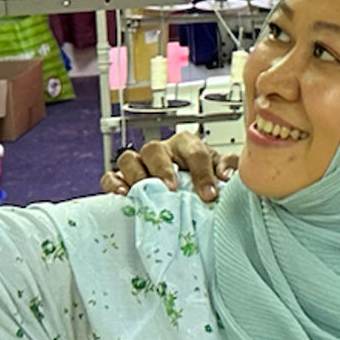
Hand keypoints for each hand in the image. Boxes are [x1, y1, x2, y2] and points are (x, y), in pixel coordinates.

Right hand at [101, 134, 238, 203]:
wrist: (190, 192)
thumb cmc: (203, 178)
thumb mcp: (221, 171)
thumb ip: (228, 168)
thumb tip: (225, 175)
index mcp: (187, 145)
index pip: (194, 151)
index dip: (202, 173)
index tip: (209, 195)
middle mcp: (161, 151)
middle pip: (154, 149)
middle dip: (163, 168)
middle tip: (172, 189)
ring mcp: (141, 164)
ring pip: (129, 159)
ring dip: (137, 175)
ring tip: (146, 193)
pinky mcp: (124, 179)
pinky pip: (111, 176)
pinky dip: (114, 183)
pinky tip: (123, 195)